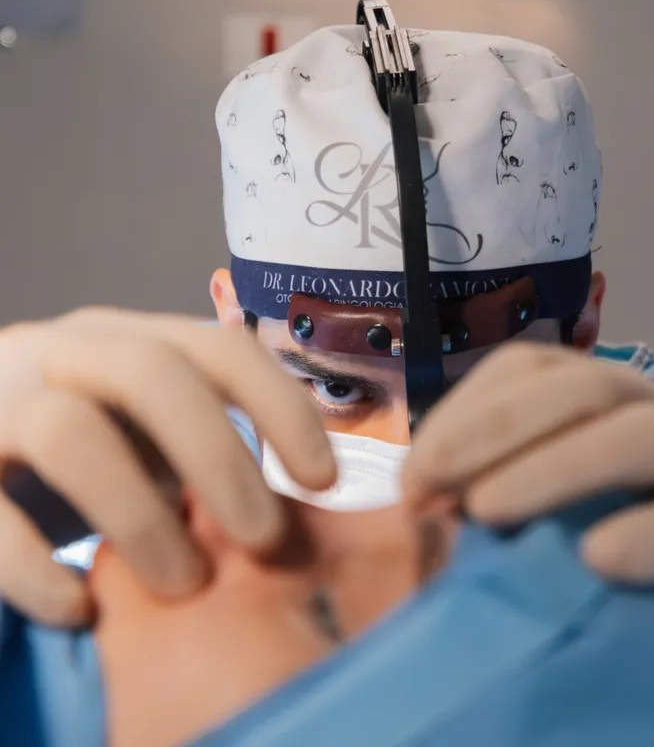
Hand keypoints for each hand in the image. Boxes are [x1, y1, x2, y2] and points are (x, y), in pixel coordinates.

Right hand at [0, 308, 334, 625]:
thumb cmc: (81, 447)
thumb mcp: (147, 430)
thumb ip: (203, 447)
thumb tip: (291, 503)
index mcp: (130, 338)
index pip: (223, 348)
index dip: (282, 408)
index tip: (323, 479)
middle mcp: (63, 352)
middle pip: (153, 373)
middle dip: (220, 458)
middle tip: (263, 539)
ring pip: (69, 432)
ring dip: (140, 516)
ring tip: (184, 583)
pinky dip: (36, 570)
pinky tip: (77, 609)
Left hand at [403, 343, 653, 685]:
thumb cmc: (611, 569)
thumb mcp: (539, 522)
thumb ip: (482, 499)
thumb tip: (416, 496)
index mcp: (607, 404)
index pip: (530, 369)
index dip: (465, 411)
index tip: (414, 477)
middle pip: (587, 387)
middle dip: (498, 428)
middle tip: (432, 490)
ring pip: (653, 436)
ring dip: (562, 466)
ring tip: (489, 511)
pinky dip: (651, 536)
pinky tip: (596, 559)